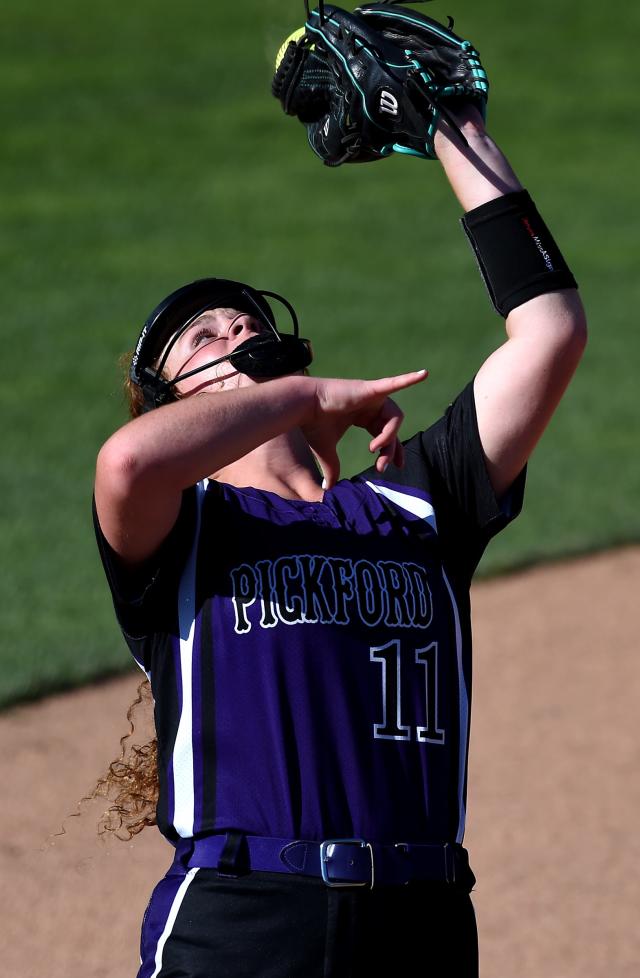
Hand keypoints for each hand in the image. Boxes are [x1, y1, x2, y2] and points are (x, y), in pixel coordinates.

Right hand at [301, 369, 427, 488]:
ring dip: (389, 436)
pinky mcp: (369, 389)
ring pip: (394, 418)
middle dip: (390, 450)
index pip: (385, 433)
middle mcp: (370, 404)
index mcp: (362, 416)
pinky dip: (408, 379)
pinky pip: (393, 384)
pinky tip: (423, 374)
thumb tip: (328, 489)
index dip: (392, 450)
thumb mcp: (326, 451)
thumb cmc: (312, 426)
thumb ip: (332, 468)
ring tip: (376, 448)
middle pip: (392, 428)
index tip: (397, 467)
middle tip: (382, 467)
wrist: (301, 407)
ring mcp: (372, 395)